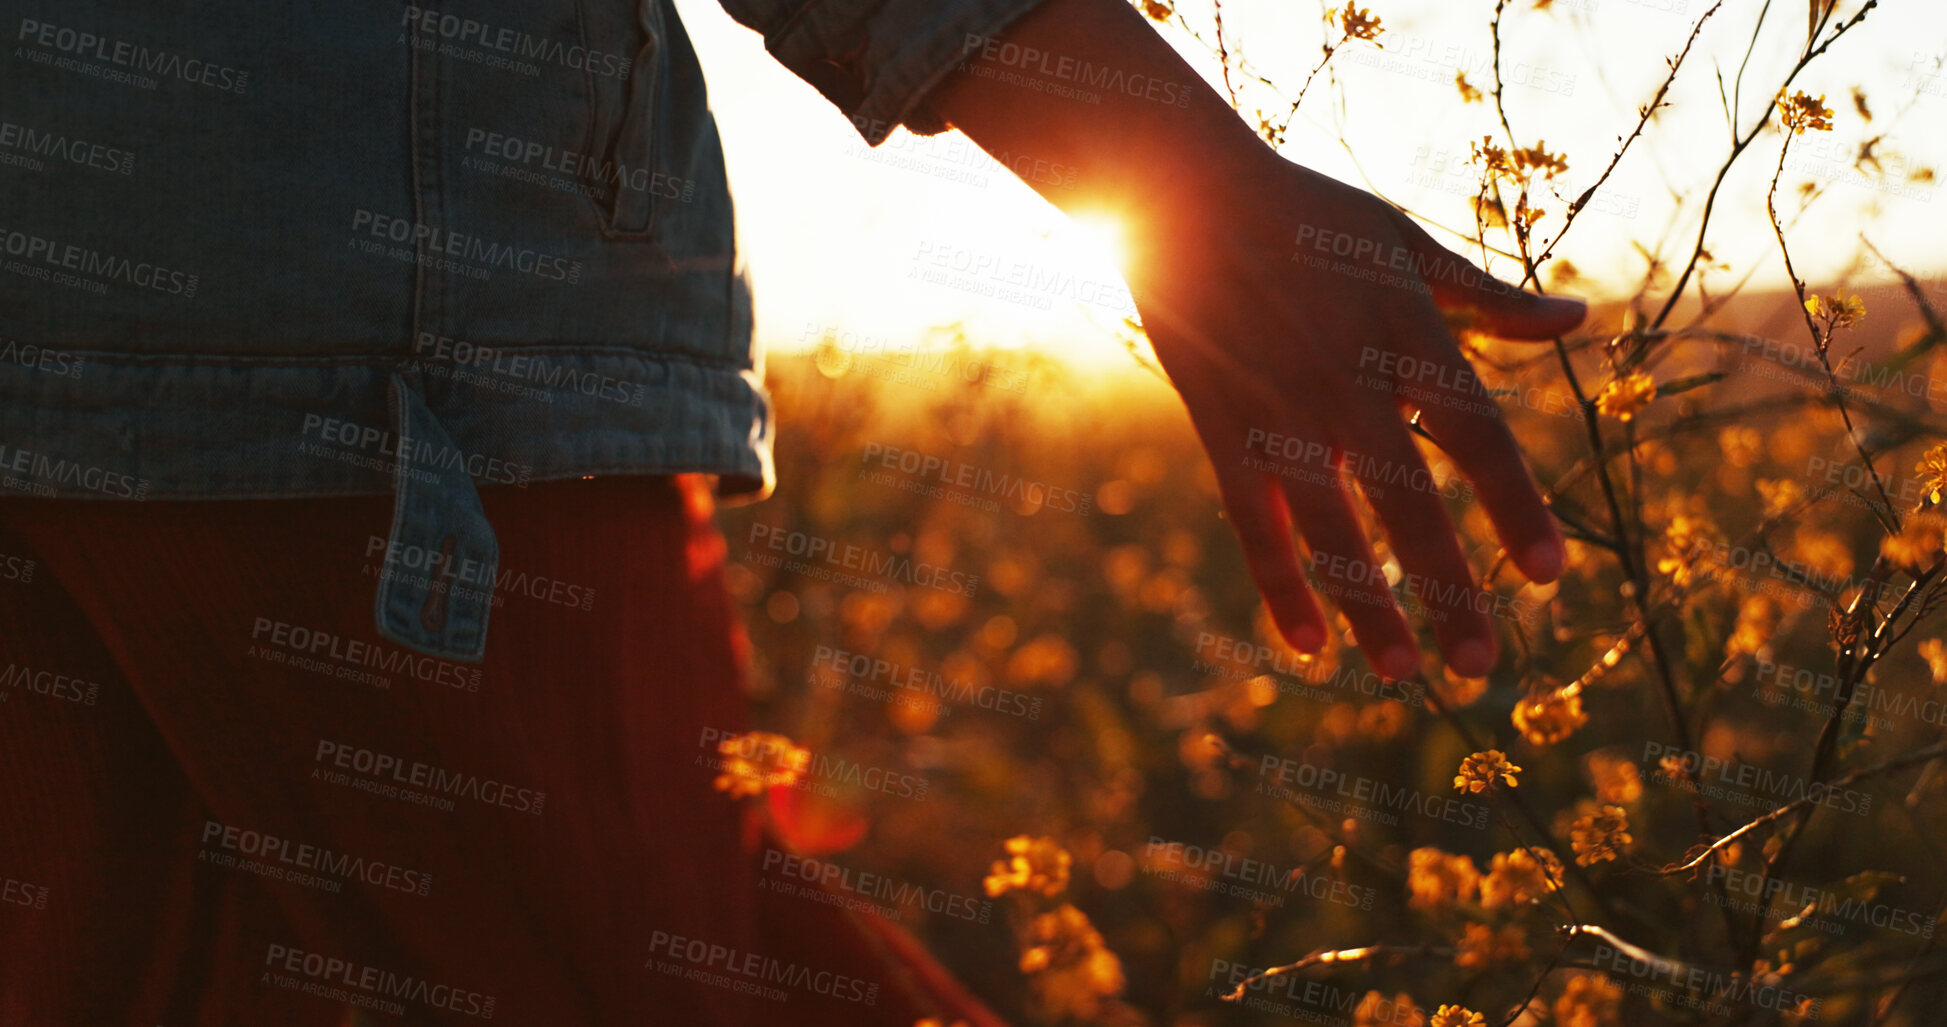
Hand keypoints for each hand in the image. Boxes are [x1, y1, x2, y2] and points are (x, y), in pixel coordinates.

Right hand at [1122, 153, 1585, 679]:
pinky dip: (1279, 585)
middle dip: (1449, 589)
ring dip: (1367, 607)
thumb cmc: (1306, 213)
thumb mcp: (1405, 244)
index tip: (1549, 575)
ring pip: (1330, 530)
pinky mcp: (1223, 430)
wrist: (1185, 195)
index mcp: (1407, 336)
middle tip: (1483, 666)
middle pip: (1411, 504)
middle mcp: (1348, 385)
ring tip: (1402, 675)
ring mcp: (1280, 414)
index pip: (1478, 437)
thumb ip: (1487, 299)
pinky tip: (1307, 644)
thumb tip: (1577, 321)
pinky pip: (1253, 524)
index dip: (1515, 508)